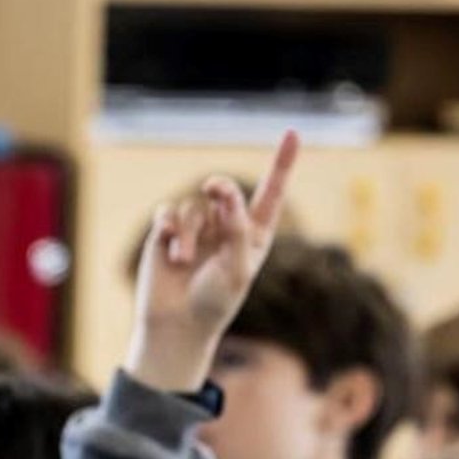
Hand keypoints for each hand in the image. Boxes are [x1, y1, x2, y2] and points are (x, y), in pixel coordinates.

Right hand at [126, 131, 299, 391]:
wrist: (177, 326)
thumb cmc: (214, 303)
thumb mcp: (237, 269)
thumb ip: (235, 229)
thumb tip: (223, 194)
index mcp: (253, 236)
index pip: (271, 193)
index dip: (282, 163)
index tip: (292, 133)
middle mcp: (225, 228)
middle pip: (225, 193)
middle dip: (221, 189)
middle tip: (214, 189)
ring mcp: (196, 231)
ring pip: (193, 208)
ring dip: (189, 232)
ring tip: (184, 260)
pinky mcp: (166, 235)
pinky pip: (167, 213)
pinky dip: (168, 227)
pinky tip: (168, 247)